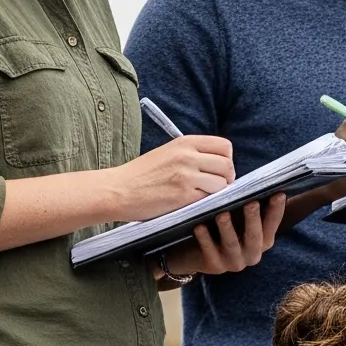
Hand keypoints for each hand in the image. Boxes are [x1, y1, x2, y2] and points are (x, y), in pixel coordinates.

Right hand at [110, 135, 235, 220]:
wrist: (118, 190)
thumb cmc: (142, 174)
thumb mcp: (168, 153)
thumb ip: (193, 154)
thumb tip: (219, 163)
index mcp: (185, 143)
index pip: (224, 146)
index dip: (226, 160)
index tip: (218, 170)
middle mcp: (188, 156)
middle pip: (228, 165)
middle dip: (226, 178)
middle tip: (215, 187)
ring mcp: (186, 176)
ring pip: (222, 184)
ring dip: (217, 193)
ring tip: (202, 196)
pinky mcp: (184, 196)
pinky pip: (209, 199)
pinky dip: (206, 203)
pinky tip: (192, 203)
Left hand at [161, 194, 283, 277]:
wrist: (196, 254)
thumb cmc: (222, 228)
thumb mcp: (239, 220)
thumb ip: (249, 207)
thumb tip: (260, 182)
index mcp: (263, 241)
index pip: (273, 225)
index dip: (277, 210)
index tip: (279, 194)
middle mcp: (252, 254)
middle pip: (255, 236)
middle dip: (253, 219)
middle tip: (251, 203)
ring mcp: (234, 262)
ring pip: (232, 244)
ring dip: (227, 229)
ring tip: (222, 214)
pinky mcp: (216, 267)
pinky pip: (210, 252)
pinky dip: (205, 239)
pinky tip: (199, 227)